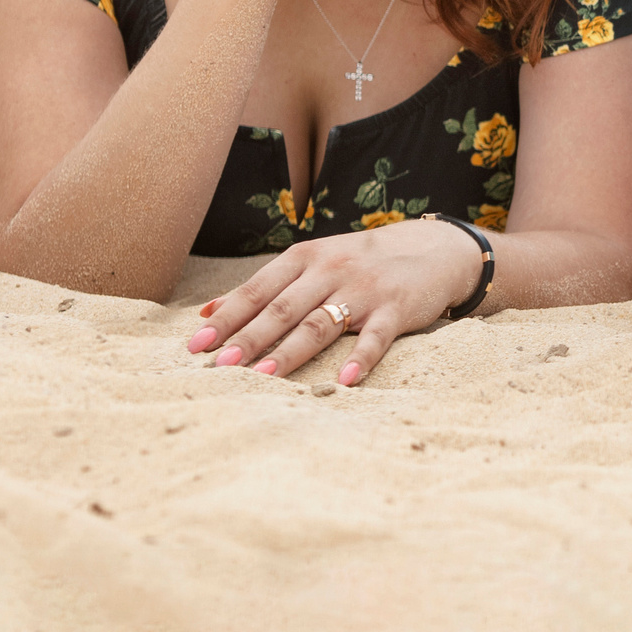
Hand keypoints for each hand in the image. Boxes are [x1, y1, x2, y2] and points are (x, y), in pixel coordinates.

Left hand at [186, 218, 483, 386]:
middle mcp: (331, 269)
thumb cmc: (361, 262)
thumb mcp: (314, 262)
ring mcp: (365, 288)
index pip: (259, 289)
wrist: (435, 249)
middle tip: (220, 367)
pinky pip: (375, 337)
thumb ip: (264, 287)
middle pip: (284, 308)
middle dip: (250, 338)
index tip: (197, 345)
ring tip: (263, 379)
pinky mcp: (396, 308)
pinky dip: (360, 359)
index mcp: (307, 257)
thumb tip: (207, 311)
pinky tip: (344, 382)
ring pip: (321, 323)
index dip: (228, 317)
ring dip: (290, 352)